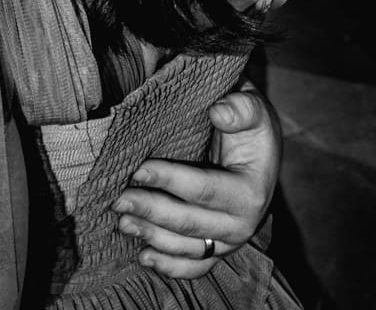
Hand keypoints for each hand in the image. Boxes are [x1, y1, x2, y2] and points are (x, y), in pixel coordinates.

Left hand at [112, 86, 279, 277]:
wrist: (256, 151)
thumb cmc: (249, 126)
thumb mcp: (253, 108)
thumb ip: (242, 107)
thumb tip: (219, 112)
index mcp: (251, 192)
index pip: (204, 190)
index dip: (169, 181)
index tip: (138, 170)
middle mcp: (243, 224)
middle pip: (190, 223)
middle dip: (151, 211)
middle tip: (119, 199)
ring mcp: (228, 241)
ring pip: (187, 248)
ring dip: (152, 237)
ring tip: (123, 221)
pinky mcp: (217, 250)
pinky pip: (193, 267)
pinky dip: (169, 266)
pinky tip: (143, 257)